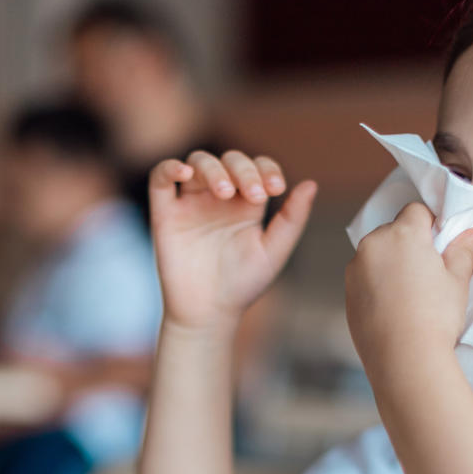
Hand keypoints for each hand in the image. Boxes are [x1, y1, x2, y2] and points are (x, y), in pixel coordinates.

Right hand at [149, 150, 317, 331]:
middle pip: (229, 160)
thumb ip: (292, 219)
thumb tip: (311, 184)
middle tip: (254, 194)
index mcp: (246, 204)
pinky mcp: (165, 212)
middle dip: (244, 170)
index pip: (257, 167)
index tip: (276, 188)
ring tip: (225, 191)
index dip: (267, 168)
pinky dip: (170, 167)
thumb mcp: (274, 252)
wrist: (208, 313)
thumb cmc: (242, 285)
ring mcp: (191, 202)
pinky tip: (185, 173)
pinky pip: (161, 177)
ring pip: (198, 162)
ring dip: (214, 169)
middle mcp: (219, 198)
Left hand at [345, 201, 472, 379]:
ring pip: (377, 254)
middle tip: (429, 273)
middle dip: (410, 245)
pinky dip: (378, 284)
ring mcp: (355, 269)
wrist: (404, 358)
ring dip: (391, 263)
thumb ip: (466, 251)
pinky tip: (395, 306)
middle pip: (394, 232)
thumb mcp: (457, 280)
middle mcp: (372, 245)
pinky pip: (365, 277)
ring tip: (411, 294)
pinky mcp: (347, 293)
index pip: (416, 211)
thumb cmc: (435, 316)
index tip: (441, 247)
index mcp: (401, 234)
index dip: (431, 226)